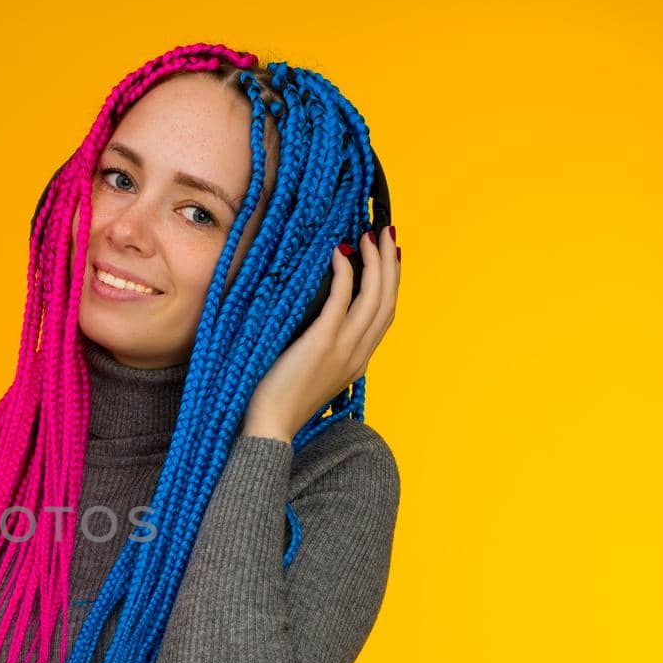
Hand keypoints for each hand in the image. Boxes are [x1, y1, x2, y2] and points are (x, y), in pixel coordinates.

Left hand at [243, 225, 399, 440]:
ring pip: (373, 297)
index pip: (385, 316)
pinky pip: (341, 299)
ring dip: (374, 261)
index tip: (389, 257)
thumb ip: (324, 351)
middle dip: (389, 264)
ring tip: (368, 235)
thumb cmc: (280, 402)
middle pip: (387, 301)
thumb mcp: (313, 376)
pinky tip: (338, 253)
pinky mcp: (322, 343)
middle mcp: (358, 354)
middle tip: (385, 234)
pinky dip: (345, 272)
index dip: (391, 283)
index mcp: (358, 363)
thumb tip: (320, 322)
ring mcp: (343, 349)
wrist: (270, 428)